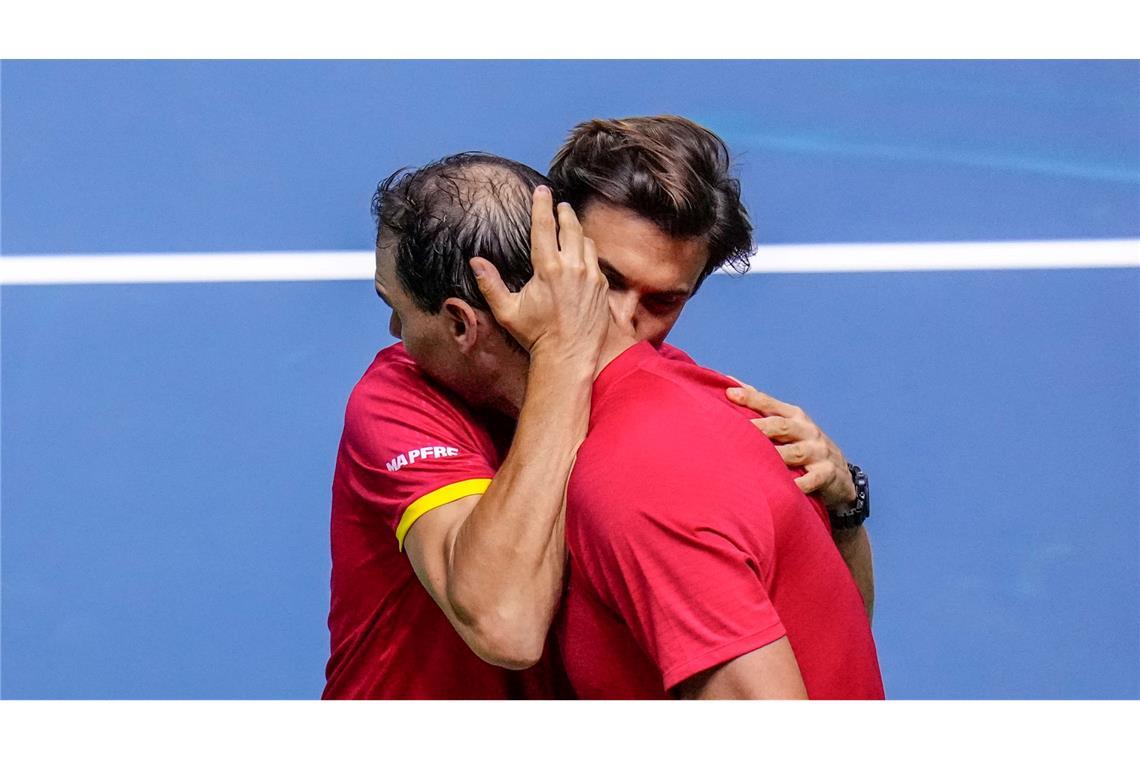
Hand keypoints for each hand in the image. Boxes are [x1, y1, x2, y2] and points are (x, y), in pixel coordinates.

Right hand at [469, 186, 609, 362]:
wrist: (568, 356)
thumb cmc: (536, 335)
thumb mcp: (507, 311)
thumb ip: (490, 284)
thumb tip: (475, 261)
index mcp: (548, 268)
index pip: (545, 226)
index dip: (542, 205)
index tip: (542, 190)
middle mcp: (573, 267)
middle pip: (570, 227)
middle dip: (564, 212)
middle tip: (559, 204)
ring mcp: (591, 276)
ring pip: (586, 241)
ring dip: (577, 230)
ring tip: (570, 225)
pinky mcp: (601, 287)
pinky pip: (595, 259)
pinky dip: (587, 250)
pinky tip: (582, 251)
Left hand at [726, 384, 856, 508]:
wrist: (840, 475)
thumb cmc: (803, 445)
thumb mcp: (788, 423)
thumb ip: (761, 406)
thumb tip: (729, 382)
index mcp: (794, 416)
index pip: (770, 404)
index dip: (751, 398)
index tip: (729, 394)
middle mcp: (807, 431)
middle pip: (781, 426)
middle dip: (759, 427)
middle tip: (735, 429)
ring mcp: (818, 452)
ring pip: (794, 453)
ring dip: (775, 455)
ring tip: (753, 458)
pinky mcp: (826, 474)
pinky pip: (811, 480)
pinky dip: (798, 484)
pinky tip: (785, 488)